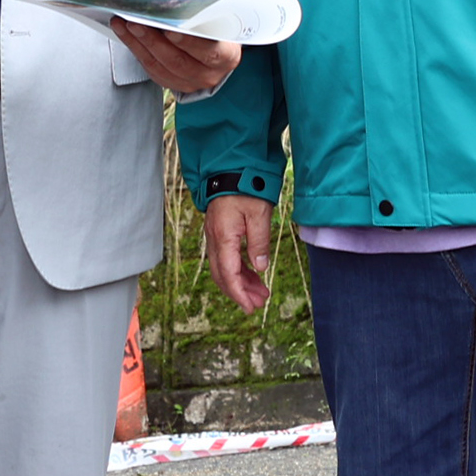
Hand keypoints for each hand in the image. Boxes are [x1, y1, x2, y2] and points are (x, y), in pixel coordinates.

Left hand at [111, 22, 238, 94]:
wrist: (218, 50)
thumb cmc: (216, 29)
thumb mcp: (218, 20)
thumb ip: (202, 15)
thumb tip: (173, 2)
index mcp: (227, 56)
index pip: (209, 52)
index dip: (189, 42)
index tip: (170, 30)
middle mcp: (209, 74)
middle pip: (177, 61)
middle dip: (153, 40)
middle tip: (136, 23)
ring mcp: (190, 82)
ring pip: (160, 66)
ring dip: (138, 44)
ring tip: (123, 25)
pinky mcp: (173, 84)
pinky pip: (151, 69)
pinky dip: (136, 50)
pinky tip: (126, 34)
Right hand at [204, 193, 278, 313]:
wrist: (231, 168)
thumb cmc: (246, 187)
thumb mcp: (260, 214)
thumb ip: (259, 243)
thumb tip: (260, 268)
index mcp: (223, 237)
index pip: (228, 275)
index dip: (239, 294)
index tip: (250, 307)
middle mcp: (214, 239)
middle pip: (222, 276)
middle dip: (240, 292)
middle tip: (259, 304)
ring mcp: (214, 236)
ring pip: (223, 268)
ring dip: (240, 282)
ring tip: (260, 292)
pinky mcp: (219, 232)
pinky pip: (225, 258)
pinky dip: (238, 270)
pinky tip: (252, 274)